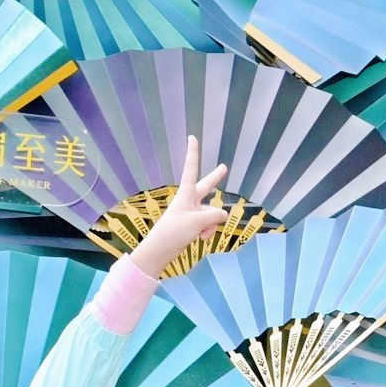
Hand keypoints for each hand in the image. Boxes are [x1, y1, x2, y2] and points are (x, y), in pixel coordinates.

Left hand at [128, 137, 235, 273]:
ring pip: (212, 215)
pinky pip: (208, 225)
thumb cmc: (174, 231)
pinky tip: (199, 239)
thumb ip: (215, 216)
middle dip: (215, 179)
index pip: (191, 168)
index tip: (192, 137)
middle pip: (206, 187)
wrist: (161, 250)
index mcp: (186, 193)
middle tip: (224, 167)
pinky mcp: (193, 225)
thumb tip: (223, 215)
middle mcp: (190, 200)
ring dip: (211, 226)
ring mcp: (192, 213)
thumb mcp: (197, 222)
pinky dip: (207, 232)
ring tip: (200, 234)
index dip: (193, 152)